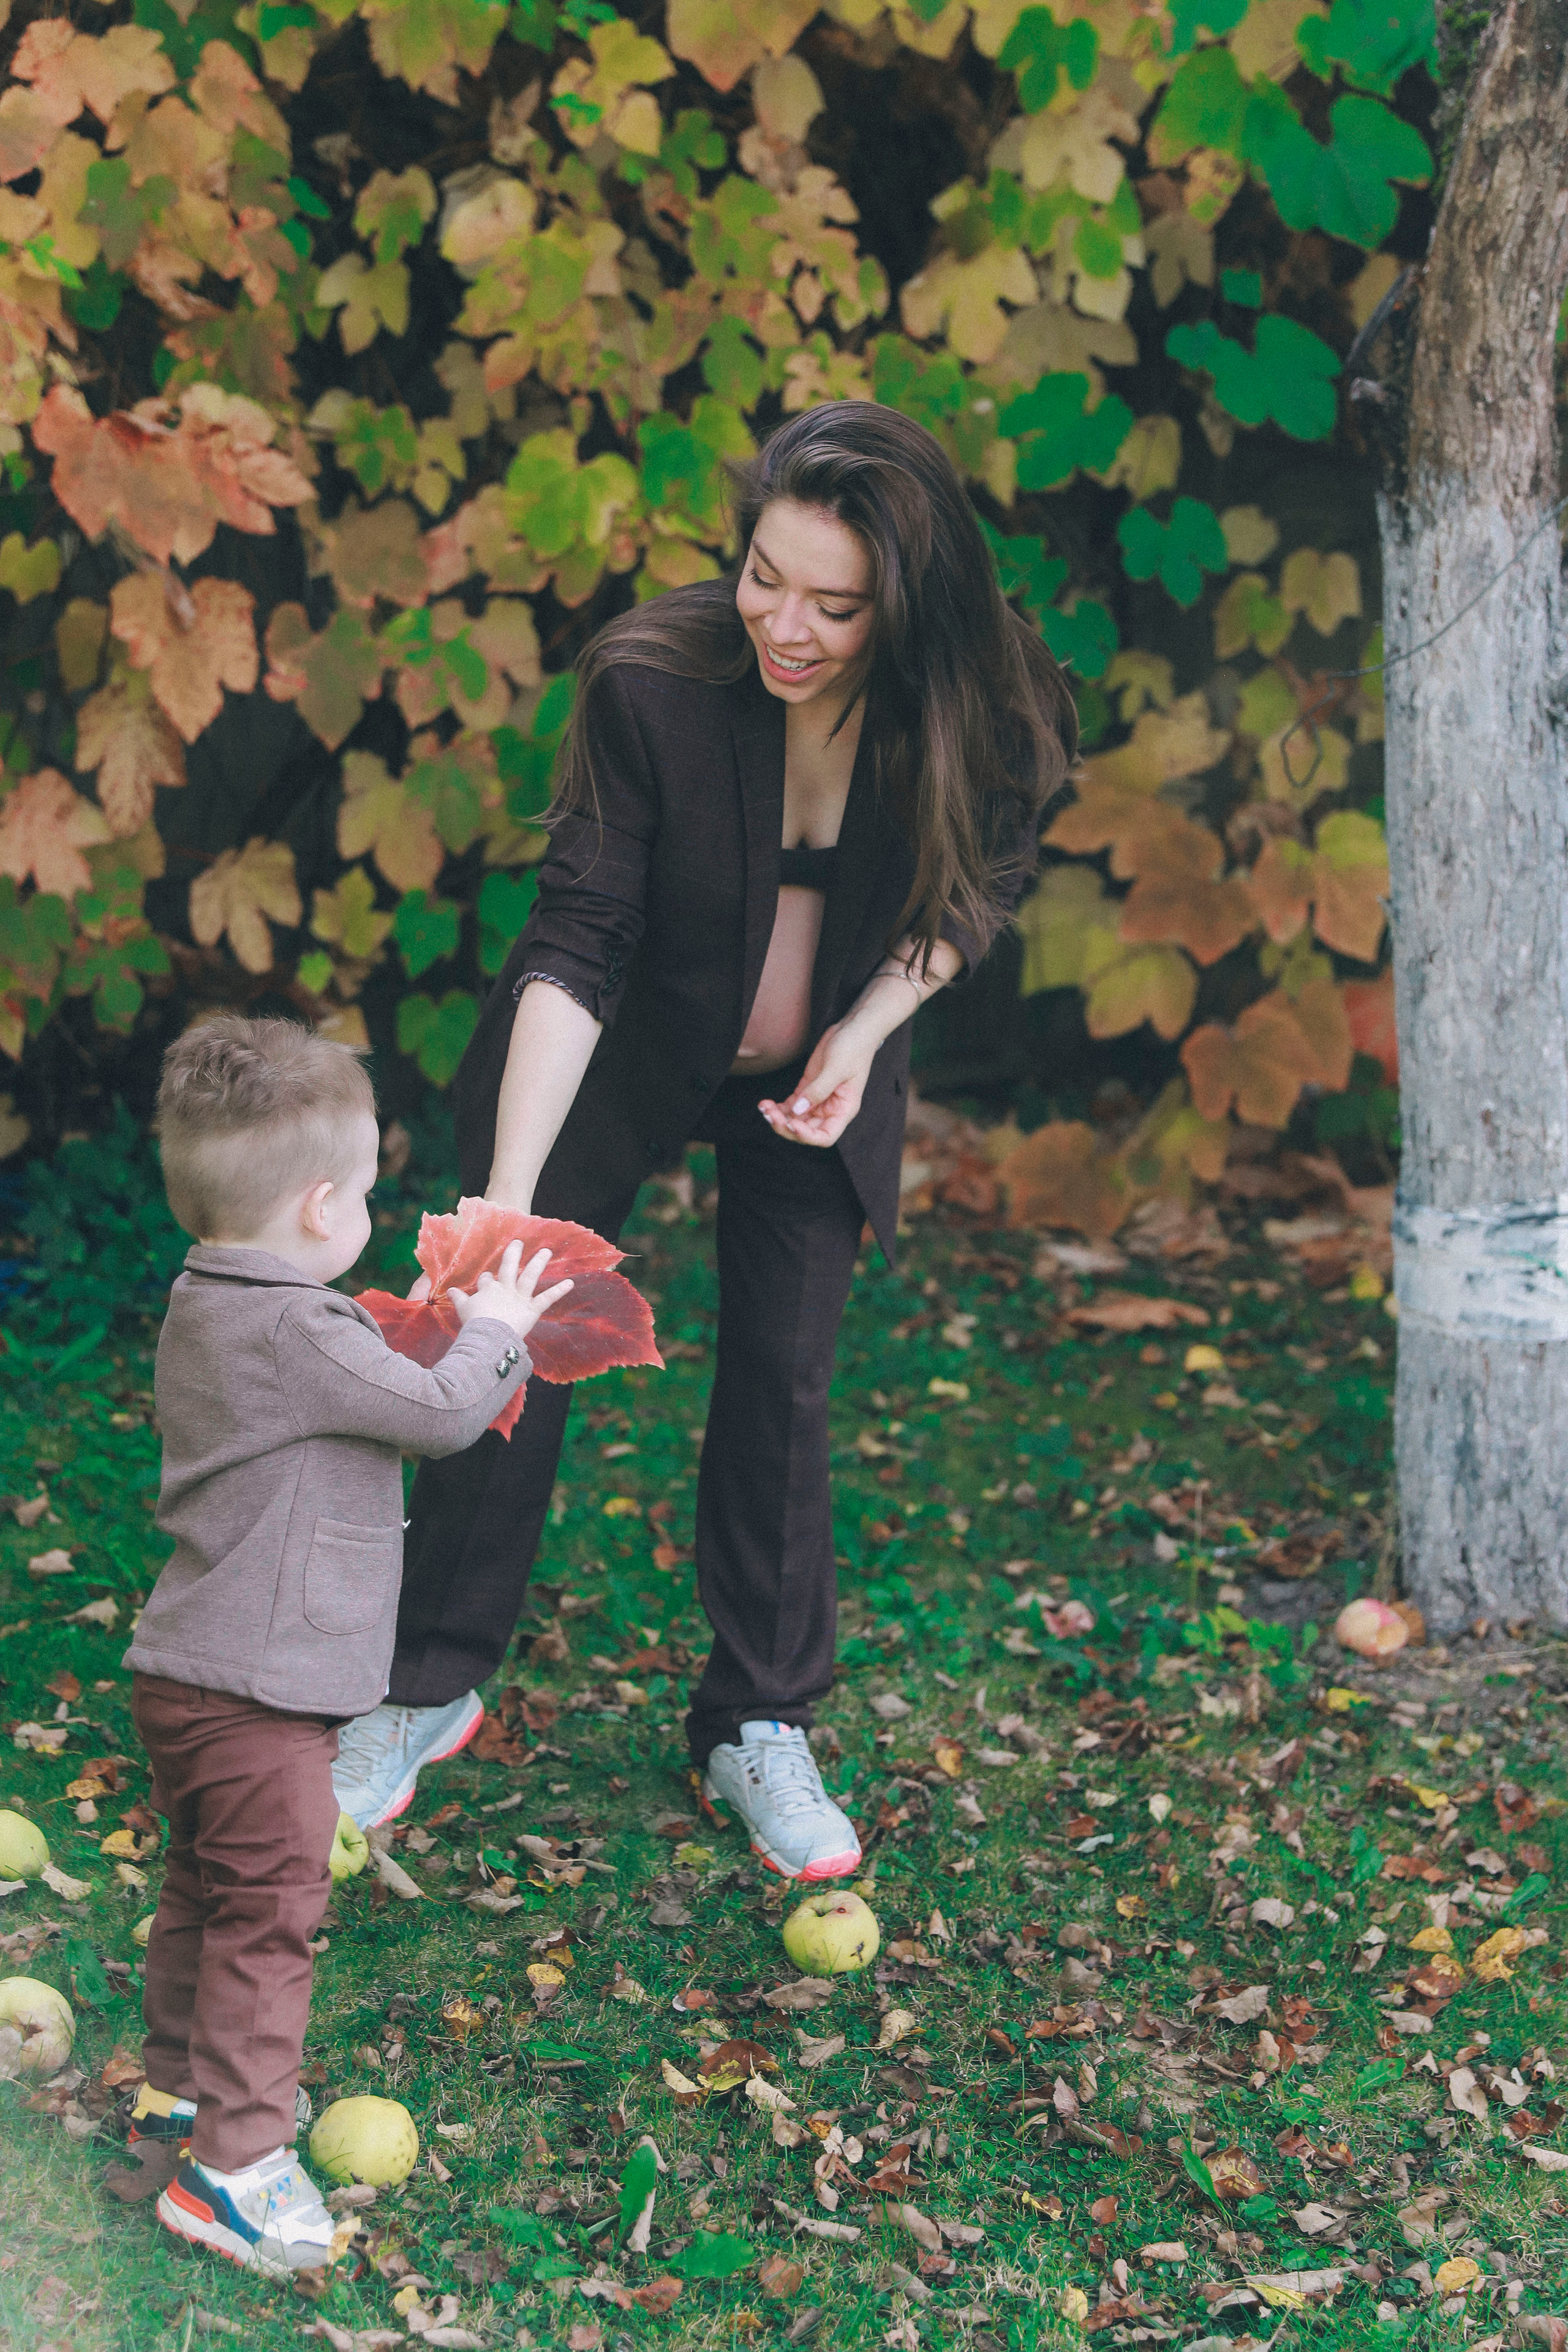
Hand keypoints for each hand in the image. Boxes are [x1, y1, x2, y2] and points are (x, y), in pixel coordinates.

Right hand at [449, 1239, 572, 1341]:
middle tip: (518, 1243)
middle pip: (508, 1268)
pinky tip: (570, 1283)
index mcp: (488, 1290)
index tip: (487, 1278)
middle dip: (513, 1254)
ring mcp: (519, 1298)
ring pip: (529, 1276)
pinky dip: (559, 1291)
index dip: (487, 1279)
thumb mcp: (463, 1309)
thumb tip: (449, 1290)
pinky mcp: (531, 1309)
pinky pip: (547, 1298)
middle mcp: (505, 1290)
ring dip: (538, 1263)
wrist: (488, 1338)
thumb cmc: (474, 1325)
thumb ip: (459, 1298)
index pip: (487, 1280)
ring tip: (546, 1251)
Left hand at [758, 1020, 874, 1147]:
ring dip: (779, 1118)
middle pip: (806, 1130)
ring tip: (764, 1108)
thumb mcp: (836, 1068)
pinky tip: (765, 1103)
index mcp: (844, 1109)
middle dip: (786, 1126)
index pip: (825, 1136)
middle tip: (770, 1115)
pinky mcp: (808, 1088)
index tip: (792, 1124)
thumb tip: (798, 1110)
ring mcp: (818, 1099)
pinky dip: (778, 1107)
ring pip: (796, 1119)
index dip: (807, 1136)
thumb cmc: (854, 1047)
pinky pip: (791, 1105)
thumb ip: (818, 1090)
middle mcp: (831, 1109)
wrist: (853, 1027)